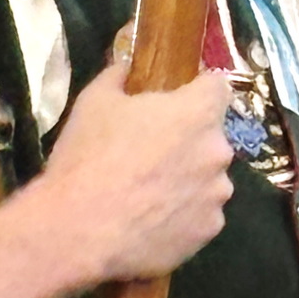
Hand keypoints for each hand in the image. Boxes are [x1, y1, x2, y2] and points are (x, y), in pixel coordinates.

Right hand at [43, 63, 234, 284]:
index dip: (197, 91)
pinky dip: (182, 216)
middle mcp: (217, 152)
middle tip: (149, 154)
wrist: (80, 231)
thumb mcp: (92, 104)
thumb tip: (125, 66)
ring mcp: (217, 195)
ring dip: (187, 181)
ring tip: (147, 195)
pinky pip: (200, 215)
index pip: (218, 88)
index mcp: (195, 113)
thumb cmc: (88, 158)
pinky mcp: (209, 231)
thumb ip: (117, 78)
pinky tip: (149, 222)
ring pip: (207, 179)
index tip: (176, 100)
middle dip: (186, 142)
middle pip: (210, 138)